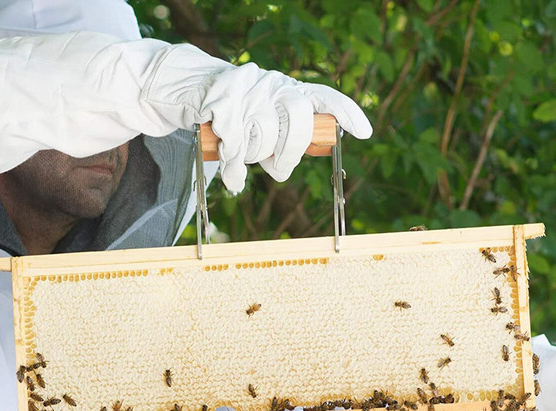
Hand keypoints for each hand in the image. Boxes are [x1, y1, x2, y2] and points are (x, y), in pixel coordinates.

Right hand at [144, 44, 372, 191]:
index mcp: (287, 89)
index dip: (346, 113)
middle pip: (298, 121)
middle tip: (278, 170)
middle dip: (290, 153)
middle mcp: (273, 85)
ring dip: (253, 158)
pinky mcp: (223, 101)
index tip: (365, 132)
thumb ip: (281, 135)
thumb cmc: (233, 112)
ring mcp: (249, 90)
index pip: (323, 97)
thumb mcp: (262, 118)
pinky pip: (235, 145)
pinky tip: (233, 180)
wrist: (190, 86)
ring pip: (264, 136)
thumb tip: (285, 167)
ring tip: (242, 158)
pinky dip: (234, 169)